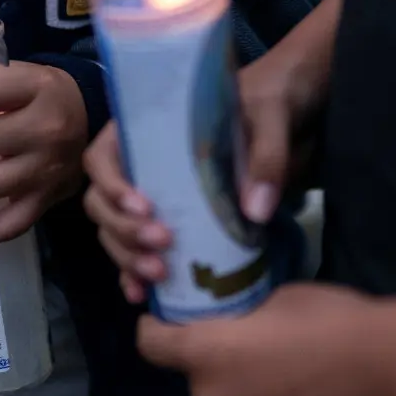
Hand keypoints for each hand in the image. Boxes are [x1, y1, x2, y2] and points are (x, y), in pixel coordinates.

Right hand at [83, 52, 321, 302]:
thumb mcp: (271, 116)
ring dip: (128, 257)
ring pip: (115, 231)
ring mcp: (153, 195)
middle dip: (124, 230)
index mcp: (148, 128)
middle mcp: (141, 164)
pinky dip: (136, 274)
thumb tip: (255, 211)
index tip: (145, 206)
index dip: (112, 185)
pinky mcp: (172, 220)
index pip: (103, 157)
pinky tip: (145, 295)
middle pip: (102, 203)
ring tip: (160, 274)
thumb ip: (266, 155)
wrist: (293, 112)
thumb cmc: (270, 101)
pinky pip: (139, 250)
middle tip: (163, 243)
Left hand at [139, 284, 395, 395]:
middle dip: (221, 375)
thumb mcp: (280, 300)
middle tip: (263, 363)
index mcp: (207, 353)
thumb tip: (244, 331)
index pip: (152, 345)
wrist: (389, 370)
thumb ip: (246, 321)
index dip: (156, 334)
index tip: (164, 330)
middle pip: (199, 388)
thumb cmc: (334, 321)